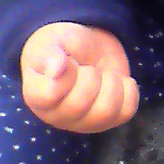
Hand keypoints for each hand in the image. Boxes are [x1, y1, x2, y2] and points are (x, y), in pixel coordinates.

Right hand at [20, 22, 138, 132]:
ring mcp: (84, 123)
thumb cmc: (63, 46)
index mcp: (36, 96)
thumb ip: (48, 52)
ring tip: (104, 74)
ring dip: (111, 83)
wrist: (89, 49)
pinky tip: (117, 81)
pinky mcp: (109, 121)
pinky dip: (128, 90)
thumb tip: (56, 70)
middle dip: (91, 75)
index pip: (50, 94)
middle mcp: (57, 116)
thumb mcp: (51, 40)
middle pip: (80, 105)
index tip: (68, 61)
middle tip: (88, 67)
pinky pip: (127, 111)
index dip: (66, 72)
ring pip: (106, 112)